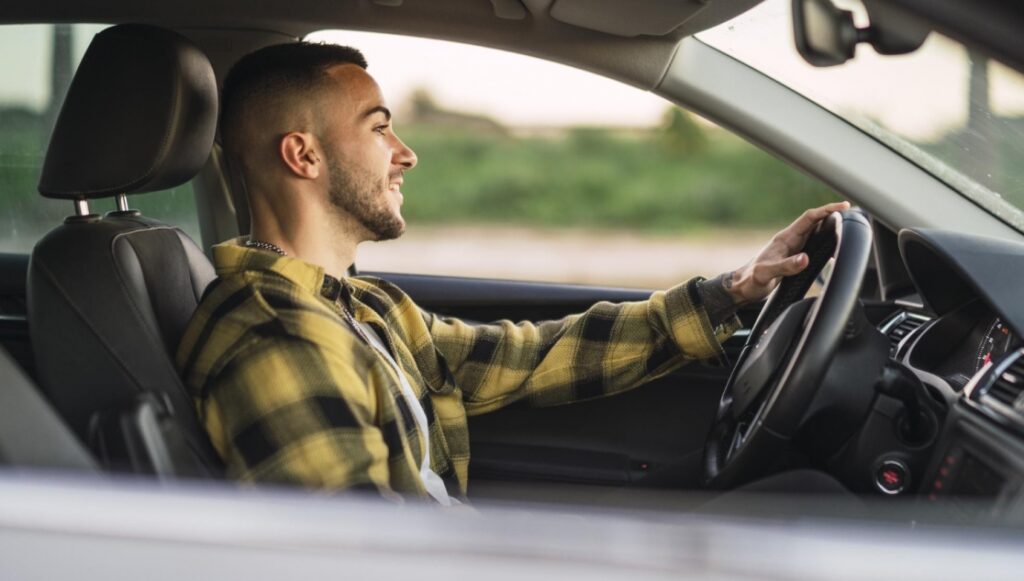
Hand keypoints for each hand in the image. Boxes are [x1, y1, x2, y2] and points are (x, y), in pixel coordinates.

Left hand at [723, 201, 850, 304]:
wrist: (742, 287)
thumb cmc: (751, 280)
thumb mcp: (767, 273)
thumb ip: (786, 266)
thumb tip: (806, 258)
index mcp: (785, 239)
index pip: (809, 218)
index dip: (826, 210)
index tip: (843, 207)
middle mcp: (790, 240)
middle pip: (814, 222)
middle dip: (832, 215)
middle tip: (850, 213)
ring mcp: (792, 248)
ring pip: (814, 233)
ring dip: (829, 228)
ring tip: (845, 226)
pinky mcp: (792, 257)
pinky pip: (812, 245)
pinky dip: (824, 243)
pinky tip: (832, 249)